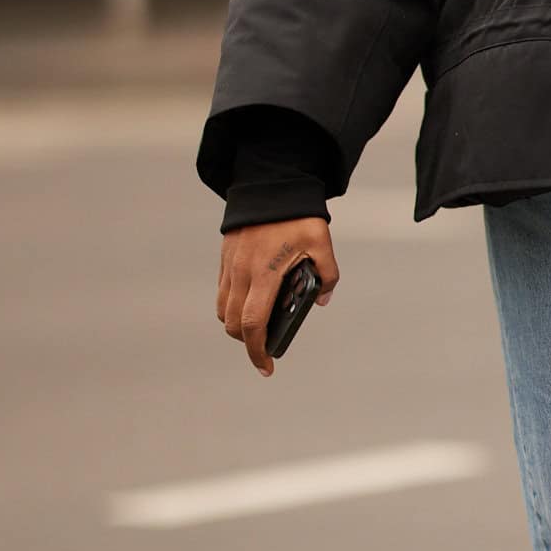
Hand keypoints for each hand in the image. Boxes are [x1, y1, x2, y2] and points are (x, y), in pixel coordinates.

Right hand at [216, 217, 338, 377]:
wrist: (269, 184)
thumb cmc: (297, 215)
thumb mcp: (322, 242)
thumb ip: (327, 274)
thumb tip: (321, 301)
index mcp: (264, 274)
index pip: (253, 323)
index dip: (257, 350)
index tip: (267, 367)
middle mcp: (241, 274)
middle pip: (232, 324)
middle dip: (247, 342)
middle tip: (266, 348)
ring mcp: (230, 266)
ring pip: (223, 310)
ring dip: (237, 325)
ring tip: (259, 327)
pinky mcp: (225, 259)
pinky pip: (222, 293)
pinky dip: (232, 306)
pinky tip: (253, 302)